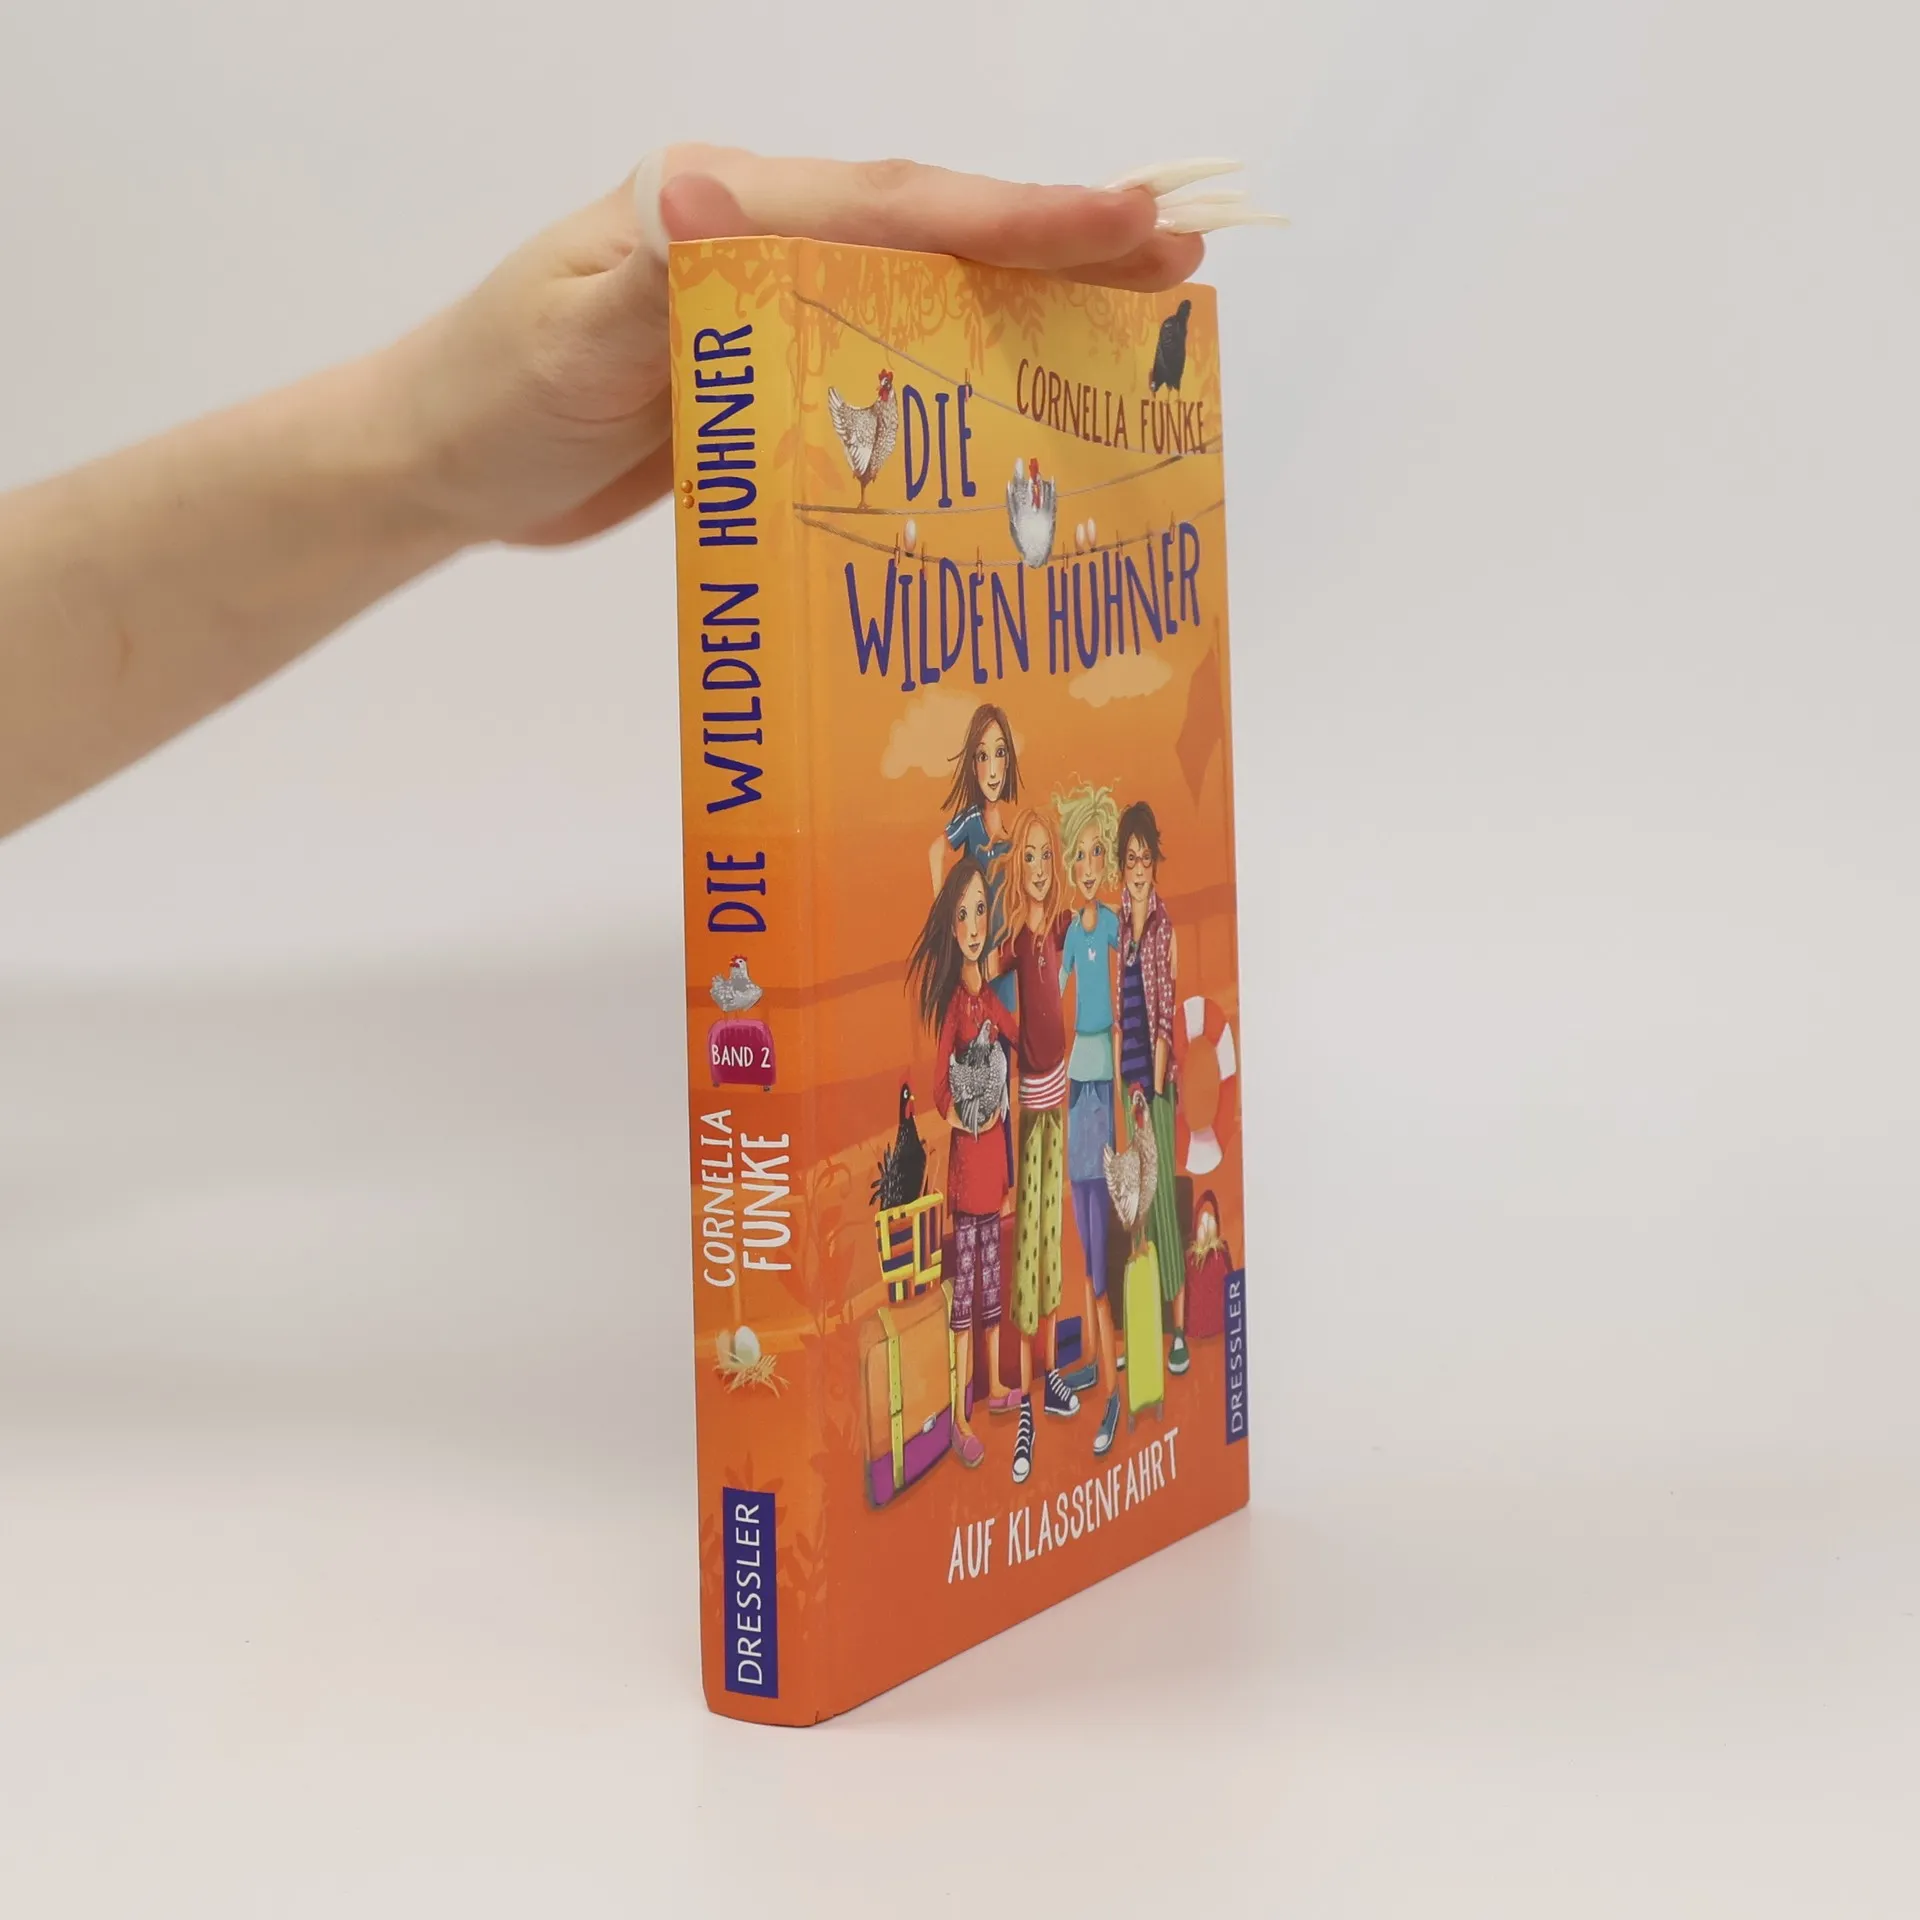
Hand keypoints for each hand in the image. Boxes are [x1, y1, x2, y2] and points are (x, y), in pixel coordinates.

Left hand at [390, 147, 1207, 550]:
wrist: (447, 461)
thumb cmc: (495, 387)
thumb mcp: (568, 325)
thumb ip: (656, 265)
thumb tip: (717, 198)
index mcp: (722, 205)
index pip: (892, 204)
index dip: (1011, 216)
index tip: (1122, 223)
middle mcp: (762, 239)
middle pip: (935, 233)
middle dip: (1058, 245)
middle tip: (1178, 261)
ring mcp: (774, 308)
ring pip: (928, 293)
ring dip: (1035, 302)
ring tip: (1138, 318)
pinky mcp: (774, 376)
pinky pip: (892, 363)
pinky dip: (971, 370)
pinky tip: (1030, 398)